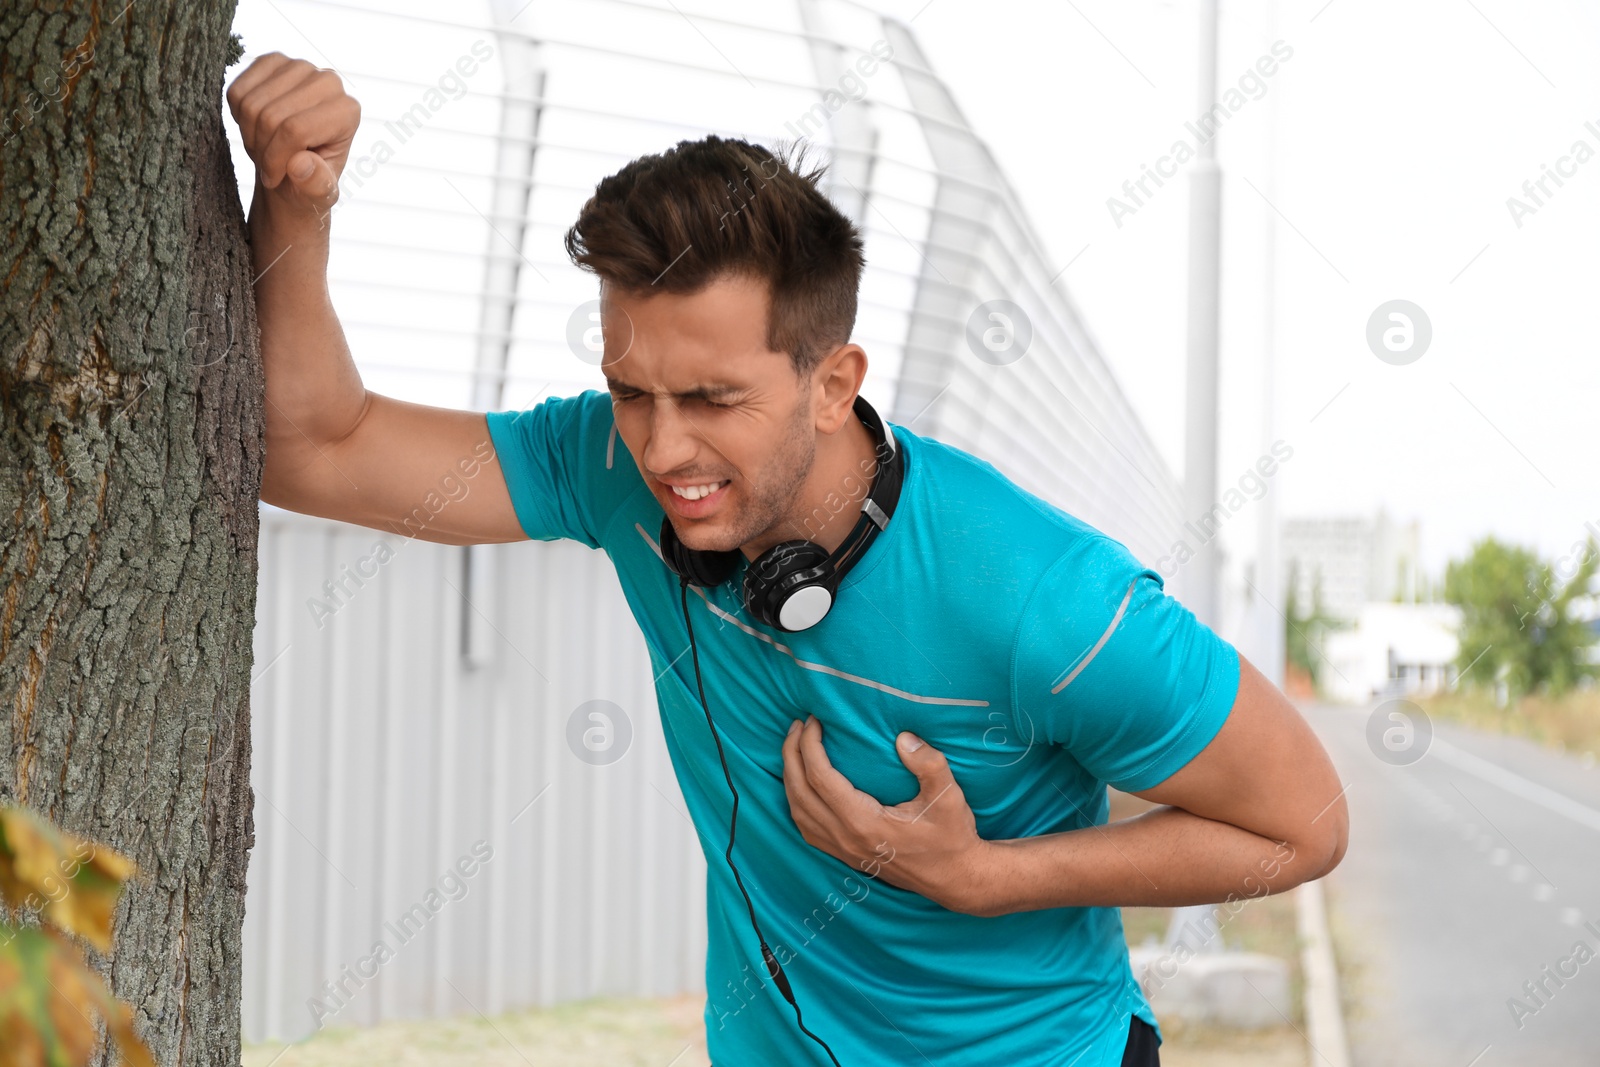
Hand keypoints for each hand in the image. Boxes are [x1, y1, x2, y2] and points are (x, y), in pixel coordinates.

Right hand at [226, 53, 359, 224]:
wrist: (293, 166)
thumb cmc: (309, 181)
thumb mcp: (318, 195)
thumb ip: (315, 185)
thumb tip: (301, 165)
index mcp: (347, 111)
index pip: (294, 130)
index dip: (275, 159)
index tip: (274, 179)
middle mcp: (328, 81)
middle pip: (270, 116)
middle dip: (261, 149)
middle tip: (267, 165)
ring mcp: (299, 66)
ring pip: (250, 103)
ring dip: (249, 134)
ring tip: (264, 149)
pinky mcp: (273, 61)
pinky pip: (237, 90)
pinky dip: (238, 115)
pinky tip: (255, 128)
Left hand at [781, 715, 996, 915]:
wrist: (954, 878)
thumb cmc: (951, 836)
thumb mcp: (948, 797)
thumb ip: (929, 764)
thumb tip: (903, 737)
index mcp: (864, 822)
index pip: (820, 778)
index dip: (811, 745)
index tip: (814, 720)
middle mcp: (846, 838)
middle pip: (800, 792)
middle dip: (792, 755)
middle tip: (797, 725)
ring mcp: (843, 850)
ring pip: (798, 812)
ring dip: (790, 777)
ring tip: (795, 748)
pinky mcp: (845, 856)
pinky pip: (807, 828)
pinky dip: (797, 802)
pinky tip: (803, 785)